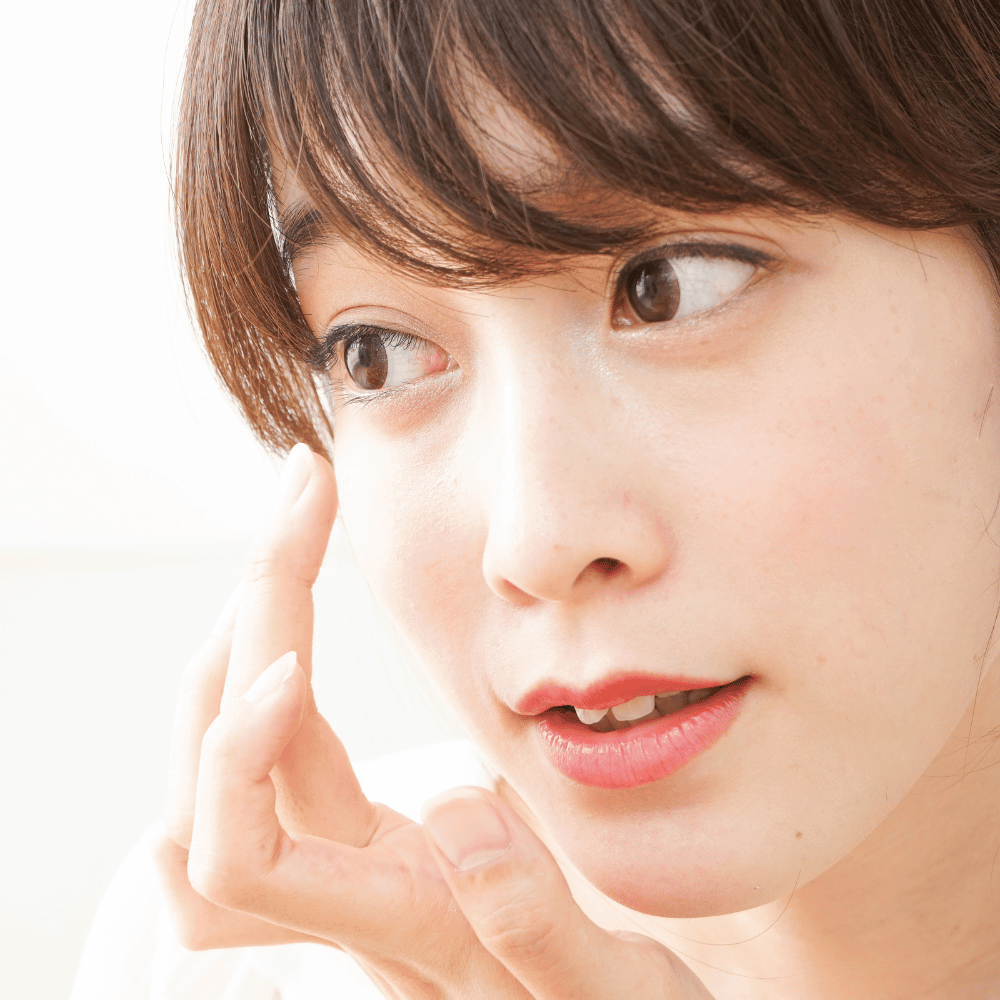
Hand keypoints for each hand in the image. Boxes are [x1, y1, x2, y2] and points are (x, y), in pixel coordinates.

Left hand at [153, 444, 713, 998]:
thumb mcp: (608, 991)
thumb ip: (534, 924)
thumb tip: (455, 811)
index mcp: (400, 924)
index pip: (248, 860)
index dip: (240, 757)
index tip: (287, 665)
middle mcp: (353, 894)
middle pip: (228, 777)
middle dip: (250, 623)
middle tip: (300, 495)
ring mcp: (356, 866)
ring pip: (238, 766)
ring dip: (243, 644)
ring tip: (289, 540)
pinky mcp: (374, 843)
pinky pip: (282, 761)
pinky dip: (268, 680)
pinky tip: (294, 626)